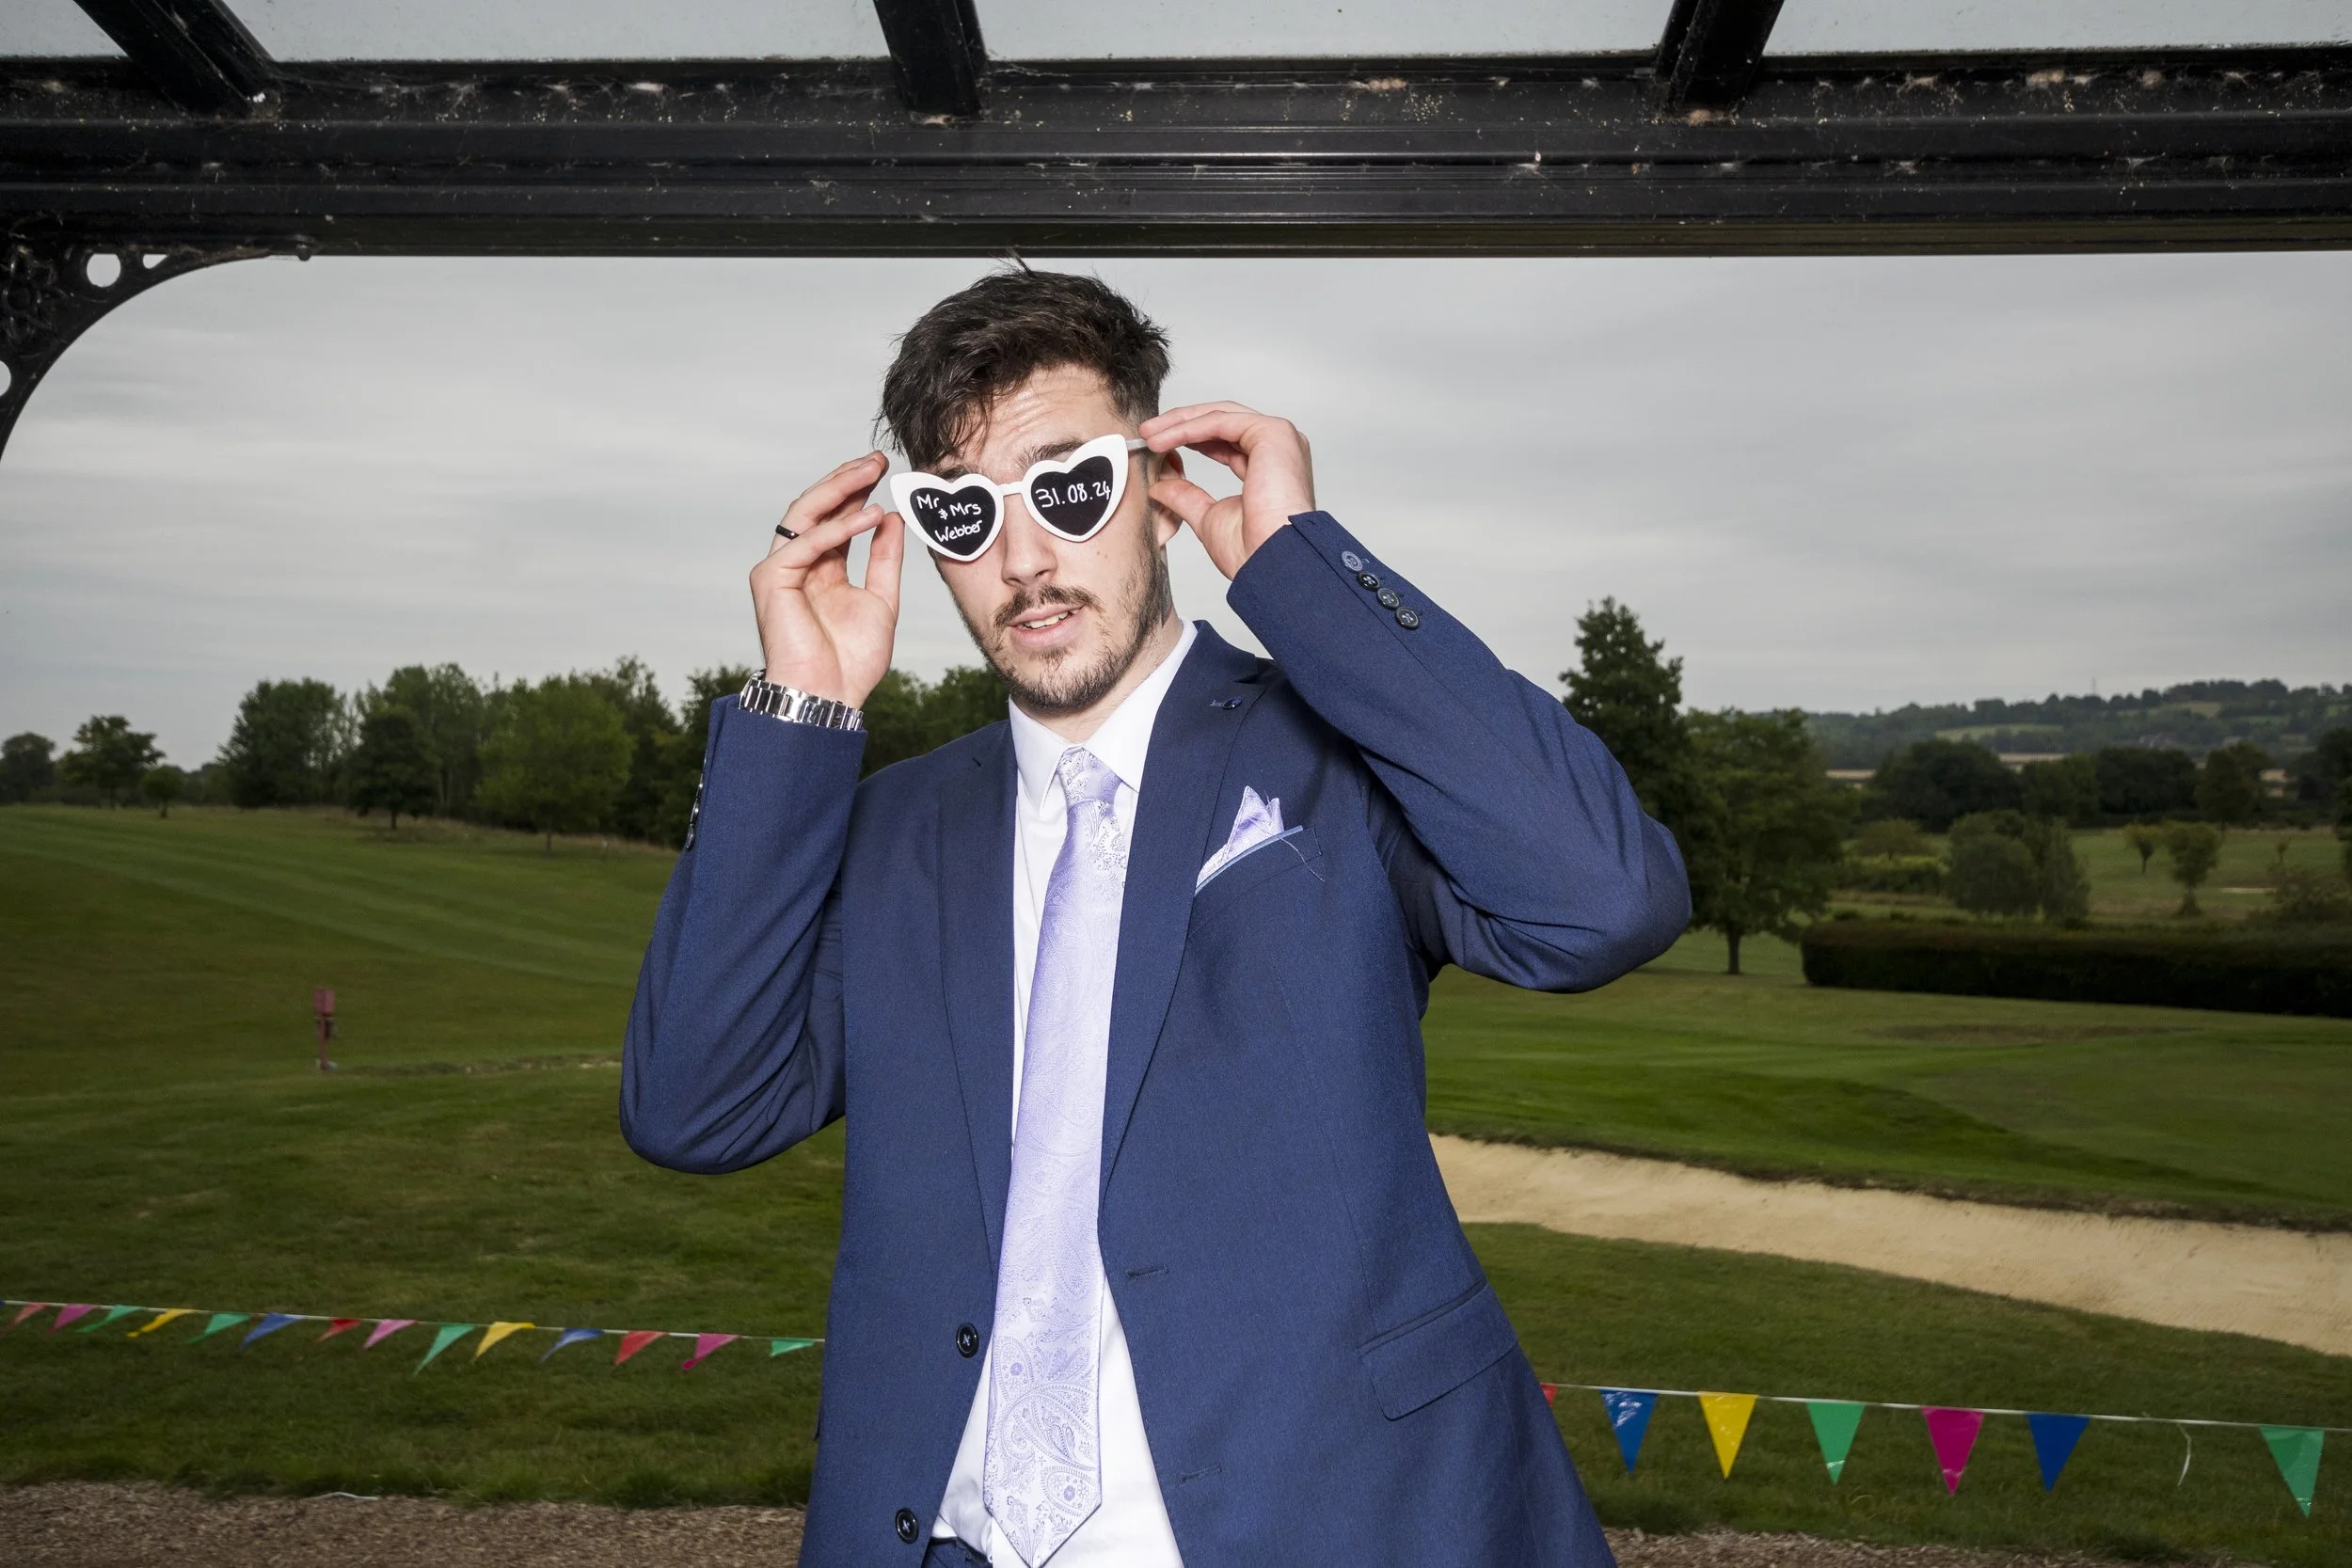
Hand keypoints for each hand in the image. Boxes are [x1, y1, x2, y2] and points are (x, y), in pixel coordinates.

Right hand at [750, 452, 903, 707]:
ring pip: (805, 514)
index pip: (836, 519)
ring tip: (871, 471)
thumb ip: (885, 559)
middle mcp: (798, 564)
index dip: (857, 492)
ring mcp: (781, 570)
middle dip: (847, 481)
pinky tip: (869, 514)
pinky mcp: (771, 579)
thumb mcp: (882, 600)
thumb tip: (892, 517)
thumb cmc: (851, 661)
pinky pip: (806, 543)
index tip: (884, 471)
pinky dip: (838, 528)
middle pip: (817, 509)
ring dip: (838, 489)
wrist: (830, 697)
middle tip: (877, 460)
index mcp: (822, 569)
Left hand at [1141, 402, 1314, 578]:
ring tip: (1149, 435)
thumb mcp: (1208, 517)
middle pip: (1222, 420)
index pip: (1225, 439)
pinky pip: (1221, 421)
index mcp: (1269, 466)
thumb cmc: (1254, 551)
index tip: (1158, 444)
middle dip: (1181, 424)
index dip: (1190, 437)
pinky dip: (1188, 428)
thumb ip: (1186, 497)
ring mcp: (1278, 438)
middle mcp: (1277, 448)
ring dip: (1180, 423)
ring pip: (1220, 416)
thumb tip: (1160, 486)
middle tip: (1147, 432)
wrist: (1272, 563)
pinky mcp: (1272, 433)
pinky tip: (1164, 439)